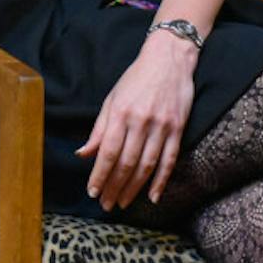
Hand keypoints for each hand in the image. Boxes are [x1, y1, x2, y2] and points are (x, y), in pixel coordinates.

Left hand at [76, 36, 195, 210]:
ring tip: (123, 202)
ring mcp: (162, 126)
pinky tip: (153, 196)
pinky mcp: (178, 128)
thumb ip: (99, 129)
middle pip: (126, 163)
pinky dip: (161, 180)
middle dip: (114, 187)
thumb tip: (84, 154)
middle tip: (106, 204)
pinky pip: (169, 160)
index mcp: (121, 113)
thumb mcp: (113, 98)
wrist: (169, 58)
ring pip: (147, 165)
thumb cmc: (136, 78)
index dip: (99, 175)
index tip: (92, 192)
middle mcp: (141, 121)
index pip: (108, 152)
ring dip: (134, 188)